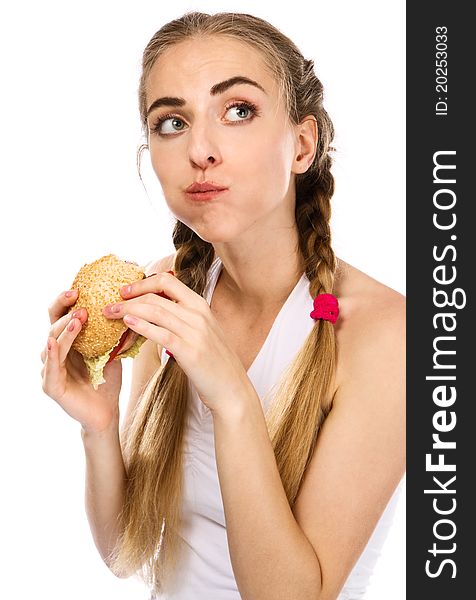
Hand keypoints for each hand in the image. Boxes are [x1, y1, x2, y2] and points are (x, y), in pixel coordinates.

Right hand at [41, 289, 122, 432]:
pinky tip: (54, 342)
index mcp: (68, 340)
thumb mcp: (114, 350)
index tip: (79, 287)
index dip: (66, 299)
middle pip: (52, 323)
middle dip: (64, 308)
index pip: (61, 314)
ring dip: (64, 329)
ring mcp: (50, 368)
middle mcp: (55, 351)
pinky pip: (50, 368)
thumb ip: (116, 331)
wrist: (107, 410)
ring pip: (51, 344)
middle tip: (77, 296)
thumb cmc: (107, 378)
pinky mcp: (52, 386)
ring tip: (78, 319)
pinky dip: (53, 354)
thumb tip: (133, 305)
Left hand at [102, 272, 251, 413]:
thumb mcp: (201, 332)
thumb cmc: (213, 362)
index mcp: (201, 306)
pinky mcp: (190, 351)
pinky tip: (128, 324)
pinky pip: (161, 333)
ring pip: (156, 311)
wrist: (231, 388)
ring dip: (128, 310)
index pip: (168, 281)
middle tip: (109, 305)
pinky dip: (142, 326)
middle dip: (129, 298)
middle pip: (156, 296)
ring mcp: (196, 332)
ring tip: (110, 314)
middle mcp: (199, 315)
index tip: (125, 290)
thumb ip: (182, 319)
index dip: (143, 283)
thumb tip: (154, 313)